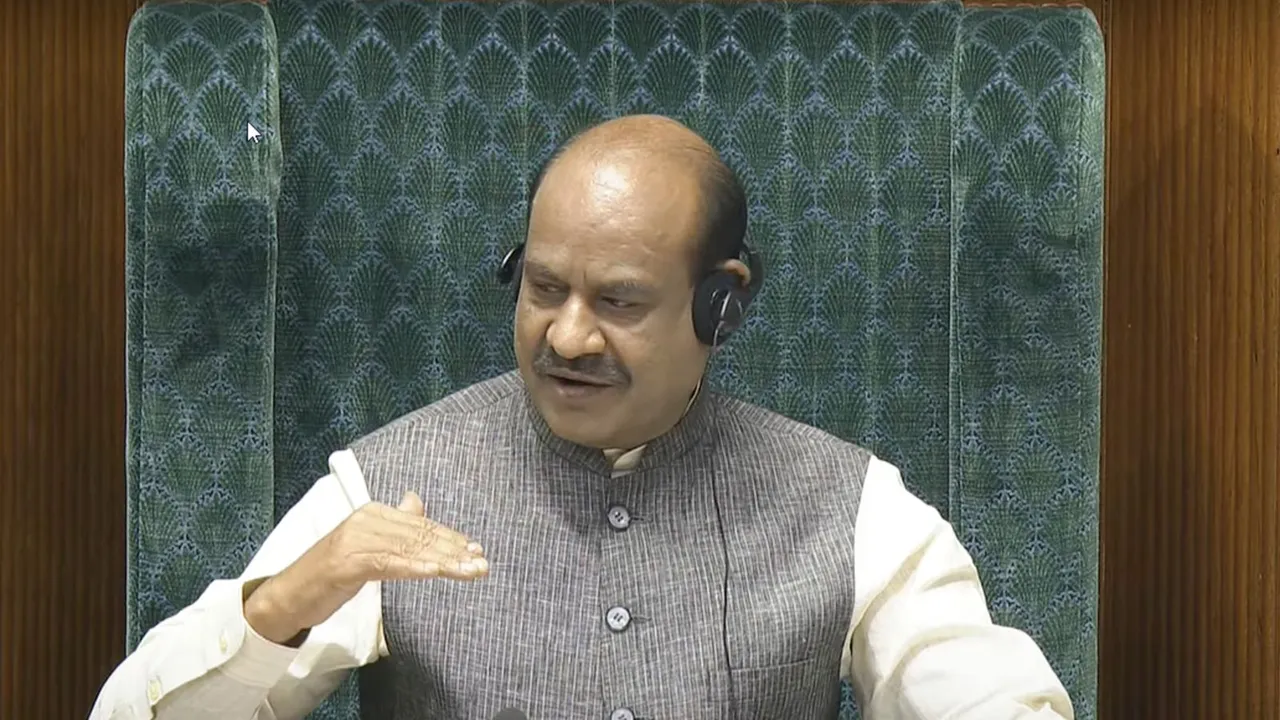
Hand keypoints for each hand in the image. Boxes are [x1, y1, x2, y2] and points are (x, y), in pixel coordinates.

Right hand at [244, 491, 487, 644]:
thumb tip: (415, 501)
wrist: (289, 596)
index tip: (477, 550)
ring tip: (469, 570)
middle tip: (482, 564)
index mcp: (373, 513)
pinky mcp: (348, 562)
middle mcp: (366, 520)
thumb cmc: (330, 575)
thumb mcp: (366, 545)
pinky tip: (435, 572)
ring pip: (410, 550)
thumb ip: (394, 525)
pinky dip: (414, 567)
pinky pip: (389, 563)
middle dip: (454, 551)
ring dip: (443, 562)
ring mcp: (356, 539)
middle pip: (420, 536)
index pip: (421, 526)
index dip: (451, 539)